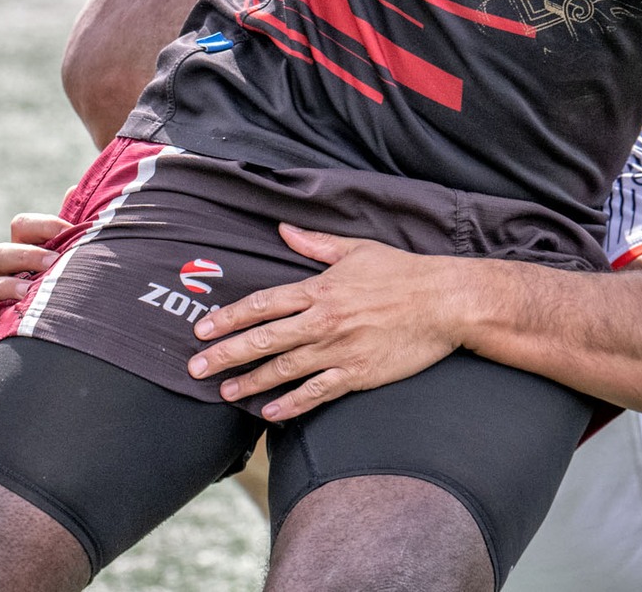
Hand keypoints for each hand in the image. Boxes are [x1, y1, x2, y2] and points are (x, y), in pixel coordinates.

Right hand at [0, 213, 68, 343]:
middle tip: (53, 263)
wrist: (62, 327)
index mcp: (26, 249)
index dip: (43, 225)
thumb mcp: (75, 254)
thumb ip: (74, 228)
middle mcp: (7, 272)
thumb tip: (72, 190)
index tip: (69, 232)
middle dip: (25, 255)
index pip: (22, 225)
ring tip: (27, 292)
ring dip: (5, 287)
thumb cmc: (70, 281)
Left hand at [185, 224, 464, 420]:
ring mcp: (340, 349)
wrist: (445, 302)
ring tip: (226, 391)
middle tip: (196, 367)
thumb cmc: (402, 273)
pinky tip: (271, 412)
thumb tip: (284, 230)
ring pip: (285, 368)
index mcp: (320, 288)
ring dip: (252, 381)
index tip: (202, 329)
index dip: (229, 318)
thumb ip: (316, 245)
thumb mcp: (357, 249)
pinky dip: (292, 404)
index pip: (263, 304)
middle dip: (226, 353)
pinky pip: (318, 392)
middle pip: (264, 339)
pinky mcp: (359, 373)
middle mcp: (324, 320)